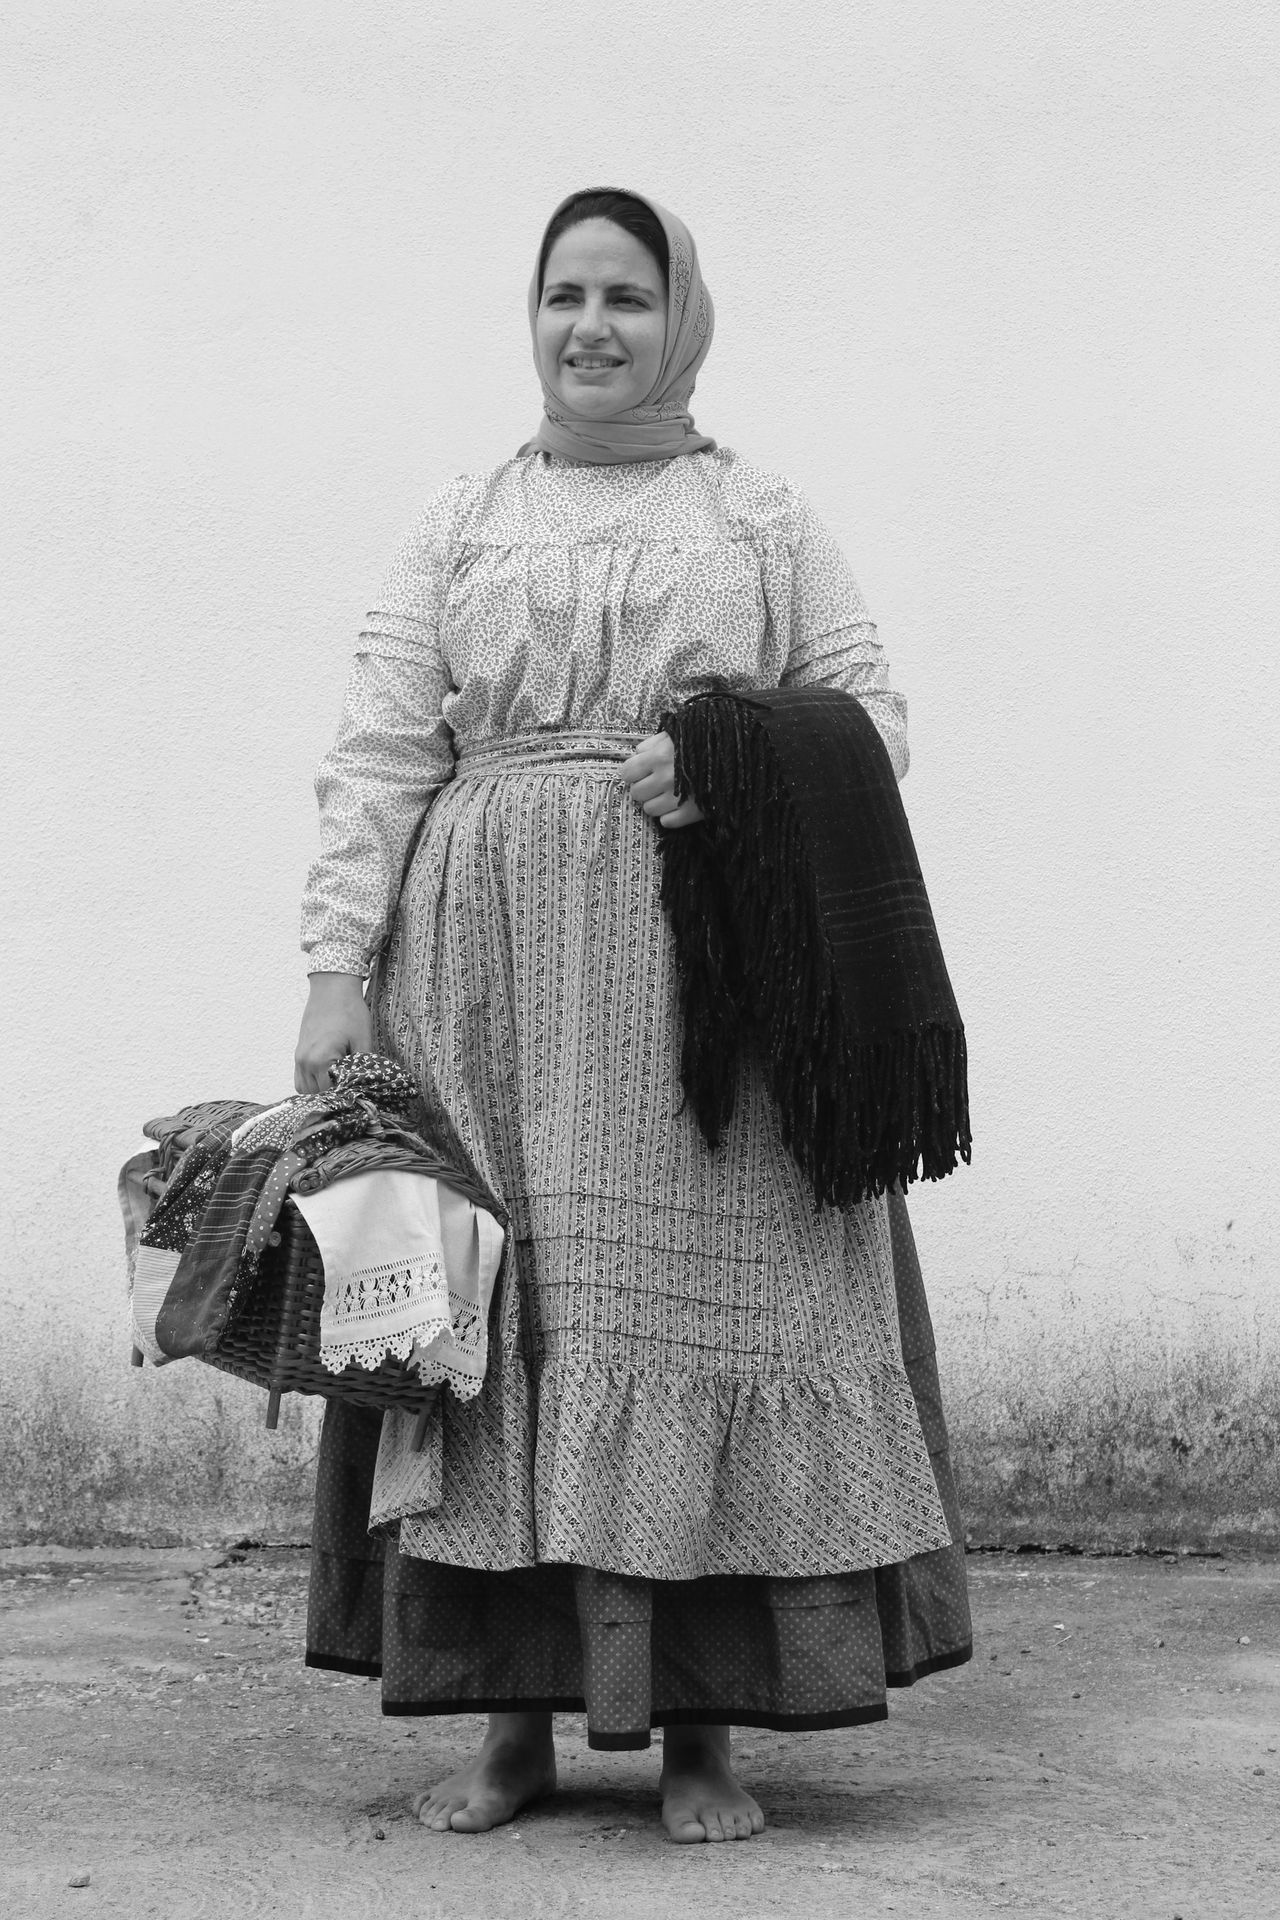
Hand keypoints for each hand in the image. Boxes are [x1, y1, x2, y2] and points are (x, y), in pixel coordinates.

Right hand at [294, 973, 372, 1092]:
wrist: (332, 988)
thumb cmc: (350, 1011)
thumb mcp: (363, 1040)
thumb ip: (362, 1067)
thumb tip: (367, 1086)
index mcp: (320, 1060)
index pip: (331, 1094)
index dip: (346, 1098)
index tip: (359, 1099)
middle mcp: (305, 1062)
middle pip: (317, 1096)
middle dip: (334, 1097)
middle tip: (352, 1095)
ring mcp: (299, 1058)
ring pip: (305, 1090)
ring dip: (321, 1093)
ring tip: (340, 1088)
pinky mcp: (298, 1053)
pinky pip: (300, 1079)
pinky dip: (311, 1085)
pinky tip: (327, 1080)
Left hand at [619, 732, 704, 828]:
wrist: (737, 757)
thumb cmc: (706, 740)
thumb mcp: (679, 732)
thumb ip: (654, 742)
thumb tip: (638, 753)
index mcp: (658, 757)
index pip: (627, 772)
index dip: (633, 772)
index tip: (641, 772)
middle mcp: (664, 779)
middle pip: (637, 793)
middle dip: (644, 788)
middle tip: (656, 783)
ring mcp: (677, 798)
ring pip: (649, 809)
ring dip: (656, 803)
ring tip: (670, 794)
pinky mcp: (692, 813)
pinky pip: (667, 822)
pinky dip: (670, 816)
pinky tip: (679, 806)